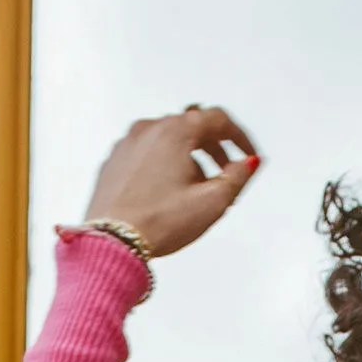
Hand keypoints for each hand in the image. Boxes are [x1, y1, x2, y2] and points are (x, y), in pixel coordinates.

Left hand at [83, 105, 259, 257]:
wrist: (113, 241)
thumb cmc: (156, 223)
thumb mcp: (211, 203)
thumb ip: (237, 178)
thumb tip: (249, 163)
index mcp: (174, 131)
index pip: (217, 119)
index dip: (239, 137)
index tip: (247, 153)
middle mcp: (148, 129)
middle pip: (191, 126)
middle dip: (213, 148)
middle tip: (226, 171)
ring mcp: (127, 144)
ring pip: (167, 140)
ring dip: (188, 157)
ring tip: (196, 188)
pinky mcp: (114, 161)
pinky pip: (146, 153)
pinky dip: (162, 164)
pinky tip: (167, 191)